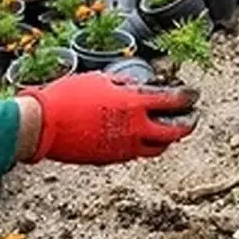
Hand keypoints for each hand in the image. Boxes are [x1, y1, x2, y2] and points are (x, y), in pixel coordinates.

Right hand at [18, 72, 198, 165]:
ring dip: (169, 138)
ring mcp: (124, 146)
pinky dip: (146, 145)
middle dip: (187, 123)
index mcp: (133, 103)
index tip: (194, 95)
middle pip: (174, 131)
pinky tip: (144, 138)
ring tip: (171, 130)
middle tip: (192, 117)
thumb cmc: (68, 96)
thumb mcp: (100, 80)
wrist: (44, 124)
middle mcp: (135, 127)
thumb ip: (123, 84)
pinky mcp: (112, 158)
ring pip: (158, 147)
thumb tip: (136, 85)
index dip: (187, 97)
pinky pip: (137, 153)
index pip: (172, 101)